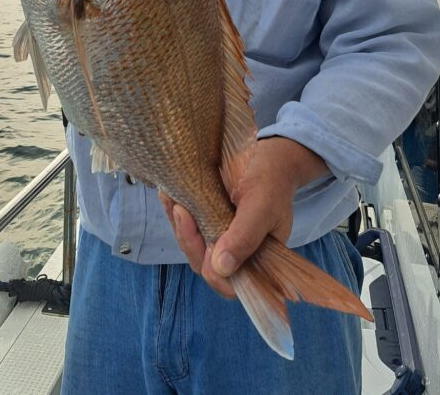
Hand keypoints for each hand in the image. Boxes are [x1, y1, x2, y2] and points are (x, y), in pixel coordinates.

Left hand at [159, 137, 328, 298]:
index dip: (214, 271)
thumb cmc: (271, 181)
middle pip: (204, 264)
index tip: (206, 245)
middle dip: (189, 240)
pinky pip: (187, 225)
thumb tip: (221, 268)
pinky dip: (176, 212)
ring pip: (192, 244)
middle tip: (180, 211)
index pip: (230, 283)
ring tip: (171, 198)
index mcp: (257, 260)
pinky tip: (169, 195)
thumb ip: (245, 237)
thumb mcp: (262, 206)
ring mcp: (220, 237)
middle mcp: (236, 253)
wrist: (269, 157)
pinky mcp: (208, 220)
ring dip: (178, 225)